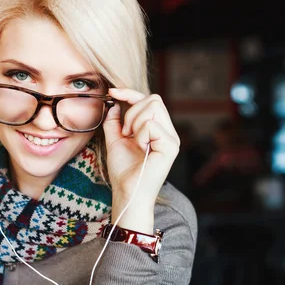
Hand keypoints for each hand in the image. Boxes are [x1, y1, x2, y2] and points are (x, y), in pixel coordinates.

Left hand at [102, 88, 179, 233]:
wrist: (126, 192)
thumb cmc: (123, 171)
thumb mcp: (114, 140)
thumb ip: (115, 121)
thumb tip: (115, 102)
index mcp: (159, 130)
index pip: (149, 100)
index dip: (130, 93)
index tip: (111, 92)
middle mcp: (169, 132)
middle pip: (154, 99)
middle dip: (133, 110)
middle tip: (125, 132)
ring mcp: (172, 139)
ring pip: (153, 107)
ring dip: (135, 122)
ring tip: (132, 140)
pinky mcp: (171, 147)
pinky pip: (152, 125)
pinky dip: (140, 134)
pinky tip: (139, 147)